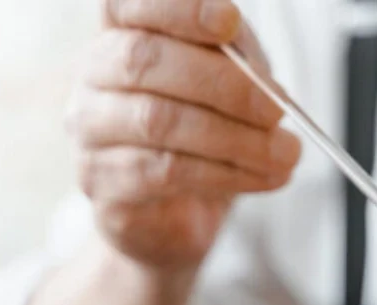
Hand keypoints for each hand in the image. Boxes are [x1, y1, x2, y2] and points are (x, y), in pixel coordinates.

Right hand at [67, 0, 301, 268]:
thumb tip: (258, 75)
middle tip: (277, 109)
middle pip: (144, 61)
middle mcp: (92, 76)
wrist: (178, 211)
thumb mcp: (230, 84)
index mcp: (121, 33)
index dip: (179, 9)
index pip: (129, 4)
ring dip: (236, 139)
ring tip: (286, 153)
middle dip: (223, 84)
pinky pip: (165, 173)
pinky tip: (264, 177)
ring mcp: (90, 132)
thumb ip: (238, 62)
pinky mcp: (103, 184)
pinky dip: (227, 174)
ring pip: (158, 122)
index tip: (230, 21)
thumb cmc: (204, 131)